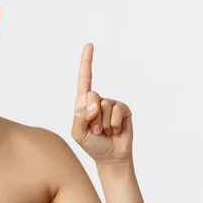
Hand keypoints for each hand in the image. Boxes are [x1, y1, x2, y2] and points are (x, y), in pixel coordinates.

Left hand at [71, 43, 133, 164]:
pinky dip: (113, 124)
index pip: (84, 80)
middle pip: (92, 95)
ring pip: (104, 105)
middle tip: (94, 130)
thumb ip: (78, 118)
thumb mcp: (78, 133)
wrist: (111, 157)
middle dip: (91, 115)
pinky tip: (114, 131)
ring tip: (104, 132)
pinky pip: (117, 111)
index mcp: (83, 103)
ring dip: (103, 124)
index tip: (89, 45)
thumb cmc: (92, 145)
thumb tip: (91, 105)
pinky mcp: (123, 110)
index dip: (87, 62)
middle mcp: (97, 100)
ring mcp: (111, 104)